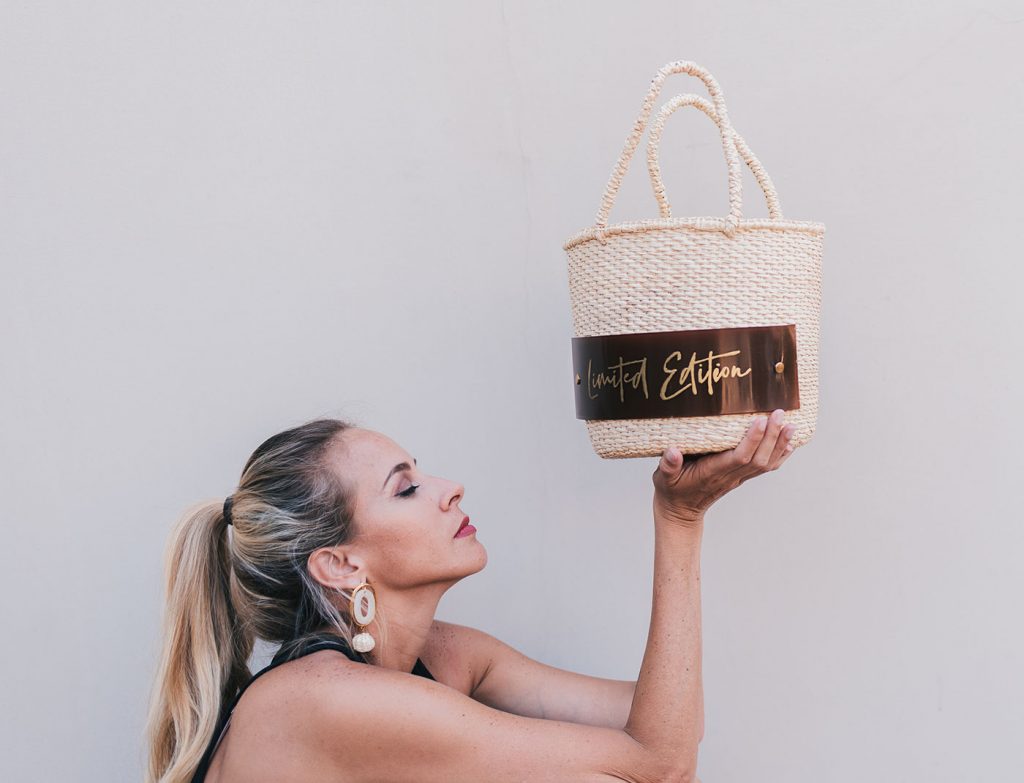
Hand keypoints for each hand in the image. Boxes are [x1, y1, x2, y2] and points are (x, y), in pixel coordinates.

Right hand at [651, 409, 796, 527]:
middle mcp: (730, 476)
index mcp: (713, 473)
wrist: (680, 512)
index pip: (738, 457)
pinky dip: (780, 456)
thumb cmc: (671, 491)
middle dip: (771, 437)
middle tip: (780, 414)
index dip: (752, 440)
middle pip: (758, 458)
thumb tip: (673, 452)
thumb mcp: (663, 478)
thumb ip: (668, 465)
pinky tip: (789, 444)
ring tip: (792, 426)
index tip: (760, 420)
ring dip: (780, 445)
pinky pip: (765, 468)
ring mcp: (737, 478)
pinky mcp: (740, 477)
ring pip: (765, 463)